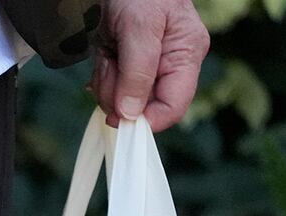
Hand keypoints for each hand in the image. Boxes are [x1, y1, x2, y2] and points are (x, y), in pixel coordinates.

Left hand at [88, 0, 209, 132]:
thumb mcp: (140, 27)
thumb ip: (138, 71)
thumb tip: (133, 114)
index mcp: (185, 55)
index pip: (173, 107)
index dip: (147, 119)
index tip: (120, 117)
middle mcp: (169, 64)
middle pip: (143, 107)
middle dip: (119, 92)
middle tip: (111, 62)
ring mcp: (146, 67)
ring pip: (122, 100)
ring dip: (107, 82)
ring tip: (108, 52)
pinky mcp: (125, 65)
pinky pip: (110, 87)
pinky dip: (101, 75)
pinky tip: (104, 55)